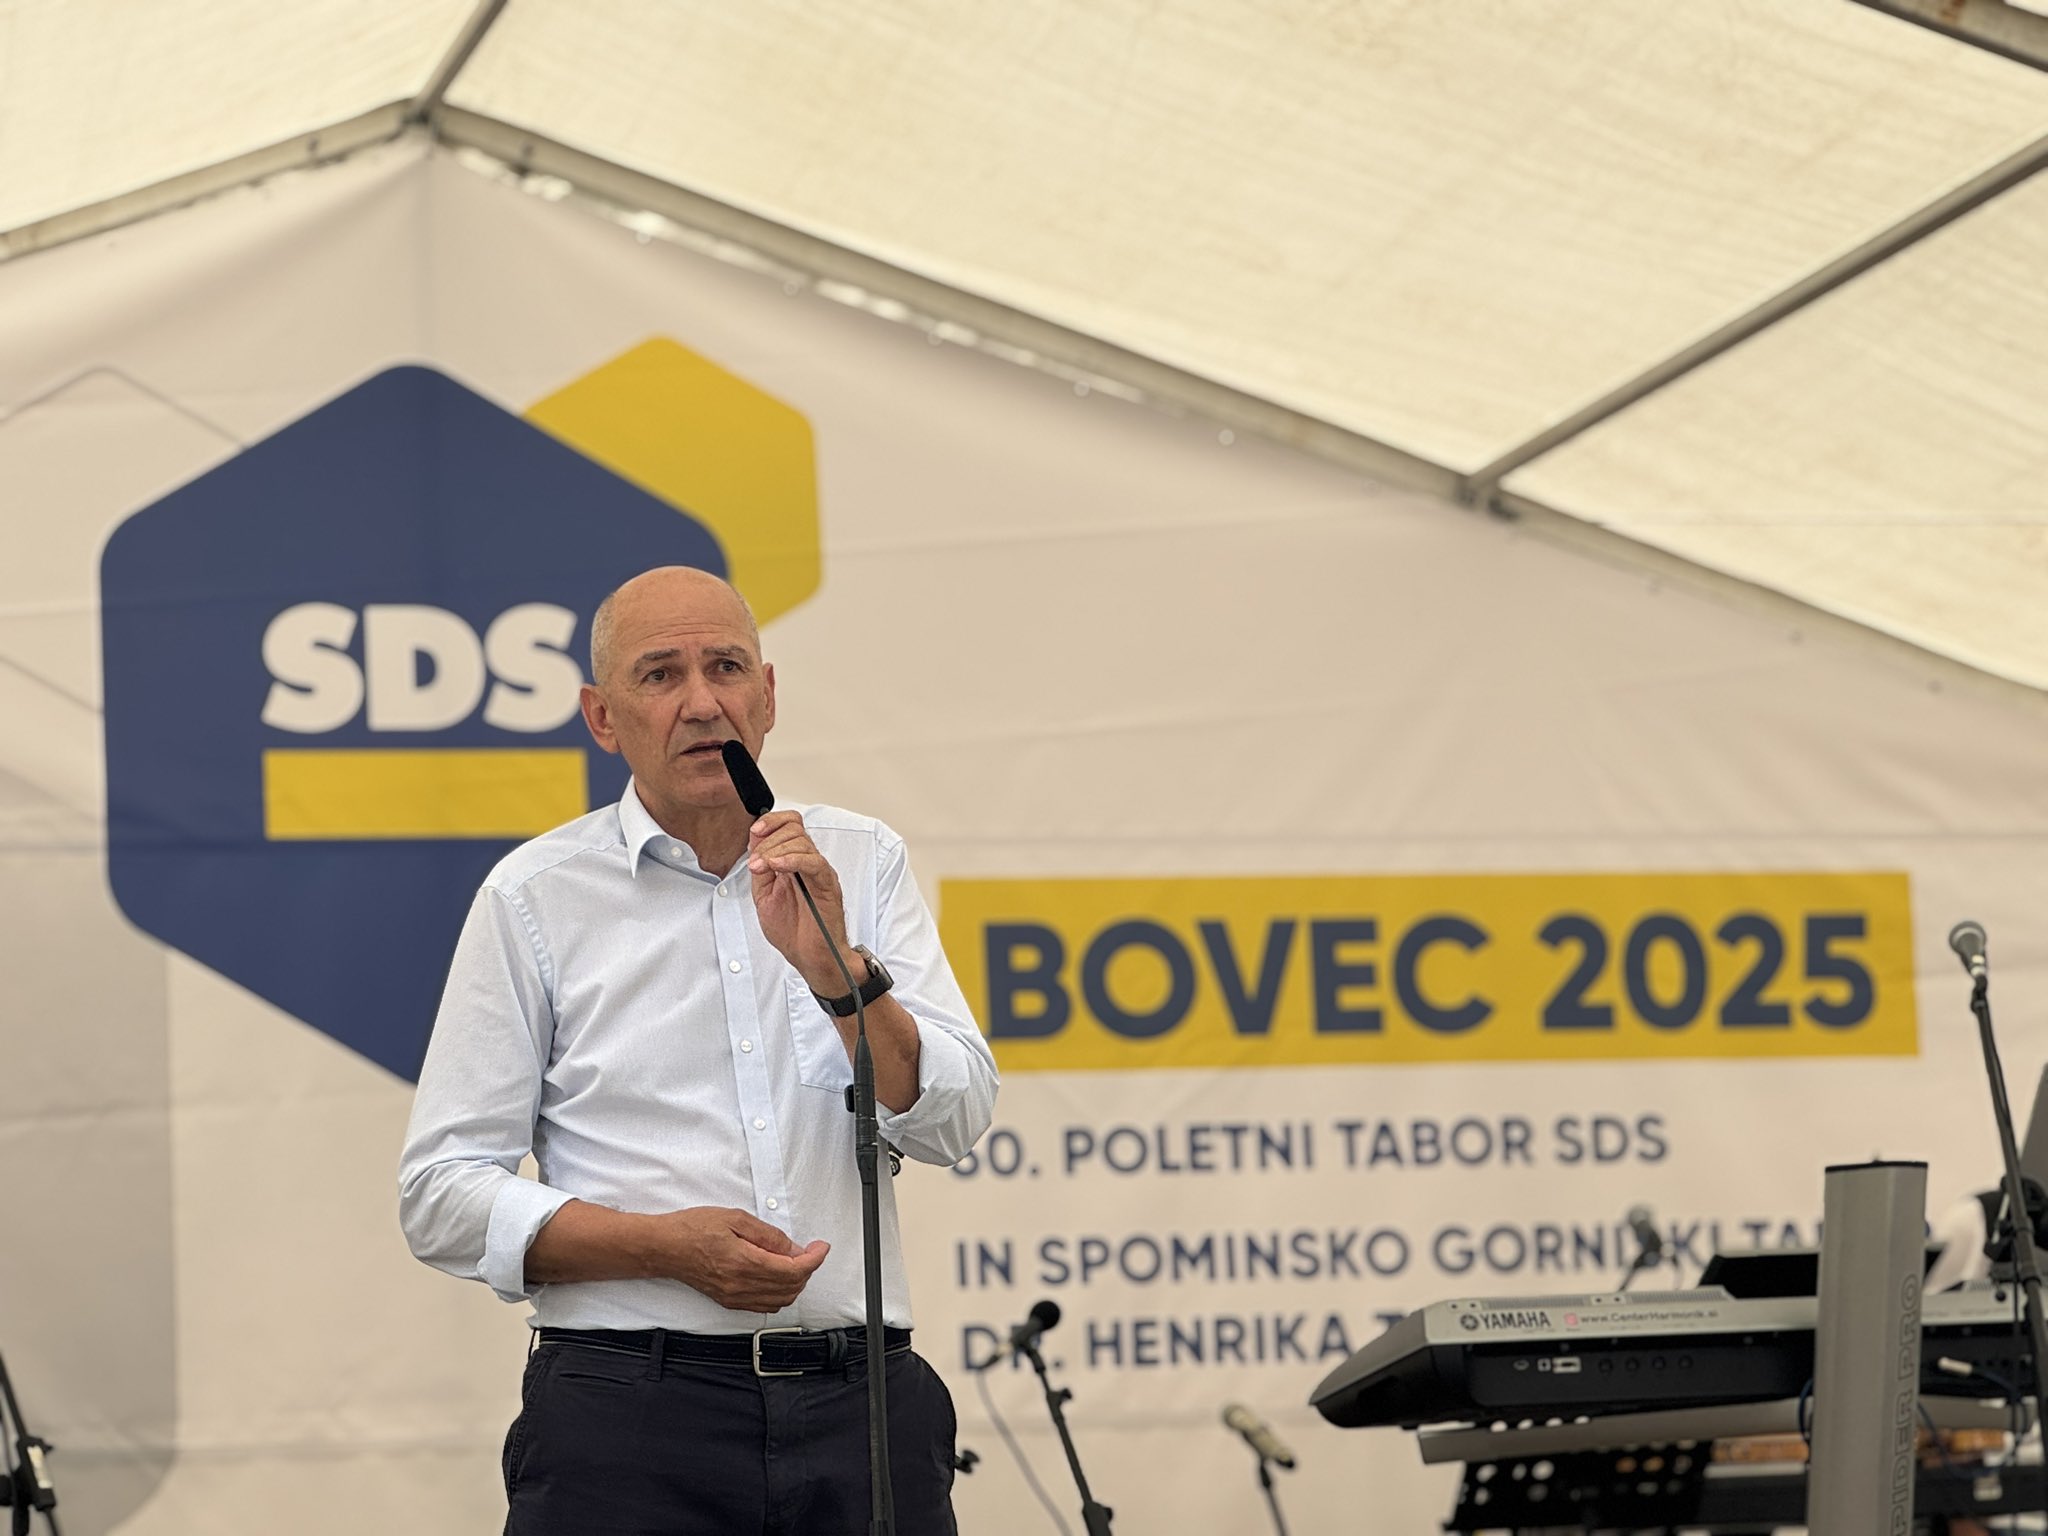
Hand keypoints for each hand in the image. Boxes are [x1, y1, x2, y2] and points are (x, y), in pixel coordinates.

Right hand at [652, 1206, 829, 1311]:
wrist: (665, 1247)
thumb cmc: (693, 1228)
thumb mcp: (736, 1218)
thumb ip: (769, 1235)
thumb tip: (794, 1248)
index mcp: (745, 1262)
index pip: (794, 1270)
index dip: (814, 1259)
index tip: (821, 1247)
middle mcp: (741, 1286)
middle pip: (791, 1287)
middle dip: (807, 1269)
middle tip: (809, 1250)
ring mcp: (734, 1297)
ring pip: (780, 1300)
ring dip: (795, 1283)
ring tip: (794, 1261)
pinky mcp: (728, 1301)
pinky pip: (764, 1306)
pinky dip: (779, 1293)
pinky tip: (777, 1276)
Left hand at [747, 811, 856, 993]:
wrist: (810, 956)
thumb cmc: (793, 931)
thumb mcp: (764, 895)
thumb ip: (760, 869)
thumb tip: (755, 844)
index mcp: (794, 862)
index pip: (789, 824)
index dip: (771, 821)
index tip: (754, 832)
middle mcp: (808, 863)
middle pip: (794, 827)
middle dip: (769, 840)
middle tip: (756, 862)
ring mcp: (819, 872)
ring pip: (802, 841)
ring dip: (775, 850)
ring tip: (762, 868)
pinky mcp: (827, 885)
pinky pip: (813, 862)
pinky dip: (793, 859)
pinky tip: (777, 867)